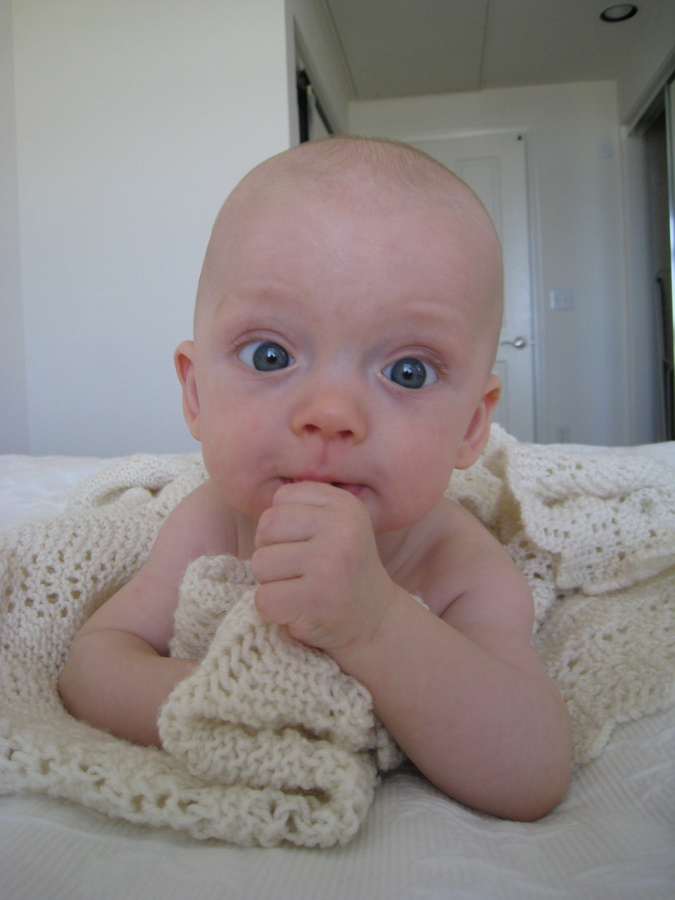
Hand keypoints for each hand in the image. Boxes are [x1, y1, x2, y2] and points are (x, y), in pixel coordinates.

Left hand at [251, 481, 395, 651]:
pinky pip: (264, 599)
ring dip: (271, 583)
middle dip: (271, 551)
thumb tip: (254, 478)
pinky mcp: (318, 599)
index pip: (281, 499)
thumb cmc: (342, 570)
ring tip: (299, 589)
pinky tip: (297, 609)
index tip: (303, 545)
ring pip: (260, 563)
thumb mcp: (337, 525)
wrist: (374, 620)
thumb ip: (305, 506)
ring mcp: (330, 564)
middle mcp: (341, 529)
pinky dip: (272, 610)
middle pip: (266, 527)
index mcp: (344, 505)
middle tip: (296, 571)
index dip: (280, 526)